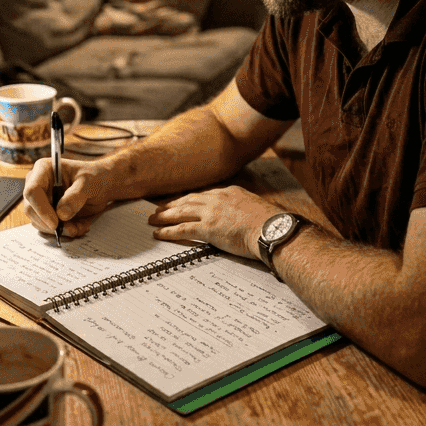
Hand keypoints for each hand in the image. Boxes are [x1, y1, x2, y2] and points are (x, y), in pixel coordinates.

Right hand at [21, 157, 120, 237]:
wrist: (101, 185)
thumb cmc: (94, 177)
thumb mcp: (89, 183)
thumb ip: (75, 196)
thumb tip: (61, 214)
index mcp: (44, 170)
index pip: (32, 191)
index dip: (41, 209)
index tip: (55, 223)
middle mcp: (37, 184)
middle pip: (31, 209)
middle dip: (51, 224)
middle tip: (72, 229)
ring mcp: (41, 200)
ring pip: (39, 221)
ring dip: (60, 229)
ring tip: (80, 227)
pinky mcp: (46, 212)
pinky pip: (48, 227)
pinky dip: (64, 231)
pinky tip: (79, 226)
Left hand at [147, 185, 282, 259]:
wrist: (272, 229)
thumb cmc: (270, 223)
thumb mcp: (255, 208)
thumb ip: (243, 209)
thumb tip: (241, 217)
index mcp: (230, 192)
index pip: (203, 195)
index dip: (188, 199)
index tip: (180, 202)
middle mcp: (217, 199)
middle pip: (188, 200)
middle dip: (171, 205)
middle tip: (158, 209)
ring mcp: (211, 213)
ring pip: (181, 212)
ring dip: (164, 216)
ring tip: (152, 219)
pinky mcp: (208, 228)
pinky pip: (182, 229)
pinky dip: (168, 231)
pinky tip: (158, 233)